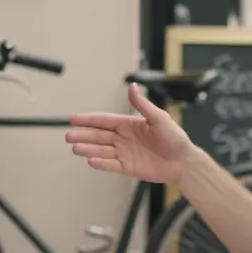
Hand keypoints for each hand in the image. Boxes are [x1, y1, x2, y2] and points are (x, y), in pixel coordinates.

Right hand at [66, 84, 198, 184]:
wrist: (183, 162)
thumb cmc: (174, 137)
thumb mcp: (159, 117)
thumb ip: (142, 104)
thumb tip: (132, 85)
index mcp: (128, 124)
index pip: (104, 120)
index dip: (88, 120)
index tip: (73, 119)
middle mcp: (123, 138)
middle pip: (99, 136)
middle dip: (83, 135)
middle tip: (68, 136)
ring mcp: (124, 153)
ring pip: (102, 150)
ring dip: (88, 149)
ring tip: (75, 148)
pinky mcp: (128, 167)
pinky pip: (111, 165)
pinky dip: (101, 163)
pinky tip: (90, 161)